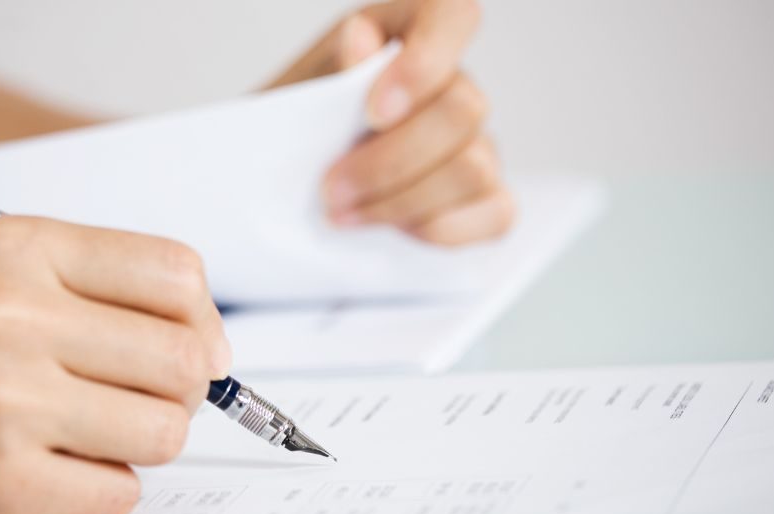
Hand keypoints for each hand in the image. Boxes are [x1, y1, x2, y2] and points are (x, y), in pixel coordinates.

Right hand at [0, 217, 230, 513]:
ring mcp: (5, 399)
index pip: (175, 273)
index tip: (195, 345)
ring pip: (162, 432)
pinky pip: (117, 493)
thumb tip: (198, 336)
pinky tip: (52, 471)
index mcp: (16, 249)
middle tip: (143, 400)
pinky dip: (98, 490)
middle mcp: (13, 315)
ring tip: (85, 435)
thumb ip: (83, 288)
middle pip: (183, 359)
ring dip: (139, 443)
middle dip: (178, 391)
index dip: (200, 319)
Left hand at [271, 0, 514, 244]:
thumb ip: (330, 66)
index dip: (424, 63)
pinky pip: (496, 213)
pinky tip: (394, 232)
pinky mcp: (486, 198)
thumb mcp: (293, 93)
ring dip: (402, 202)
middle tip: (331, 192)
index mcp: (406, 32)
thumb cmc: (291, 134)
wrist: (277, 187)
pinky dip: (440, 230)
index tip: (372, 114)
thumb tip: (362, 45)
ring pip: (474, 168)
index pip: (453, 13)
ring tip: (345, 216)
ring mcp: (475, 141)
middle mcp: (450, 82)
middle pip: (462, 109)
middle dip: (390, 162)